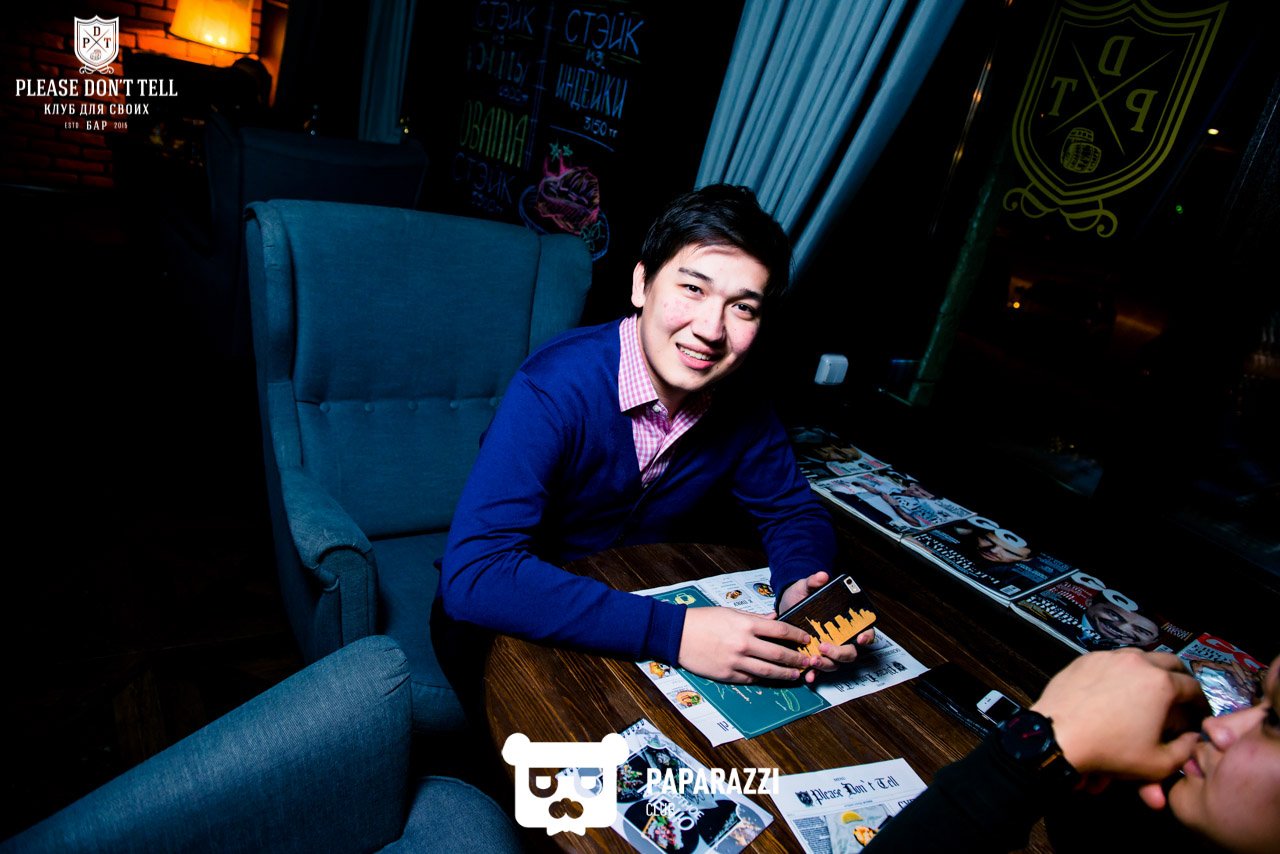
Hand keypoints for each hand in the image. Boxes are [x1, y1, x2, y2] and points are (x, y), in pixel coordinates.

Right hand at [677, 607, 815, 682]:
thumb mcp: (730, 613)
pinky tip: (772, 678)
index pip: (780, 630)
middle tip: (807, 661)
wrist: (677, 634)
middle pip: (779, 654)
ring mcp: (736, 661)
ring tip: (796, 675)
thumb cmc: (704, 619)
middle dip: (796, 658)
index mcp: (746, 624)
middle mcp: (744, 644)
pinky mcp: (727, 675)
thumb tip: (774, 619)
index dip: (797, 635)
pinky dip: (764, 679)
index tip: (806, 639)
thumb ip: (754, 617)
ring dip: (785, 674)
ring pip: (768, 671)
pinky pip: (751, 679)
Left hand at [777, 572, 875, 681]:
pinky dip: (815, 675)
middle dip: (840, 653)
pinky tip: (808, 676)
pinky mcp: (815, 656)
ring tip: (813, 661)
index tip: (860, 638)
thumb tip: (822, 575)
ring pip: (836, 664)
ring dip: (826, 665)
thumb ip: (814, 581)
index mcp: (846, 621)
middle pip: (850, 652)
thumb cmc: (801, 595)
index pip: (865, 631)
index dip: (867, 636)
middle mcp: (841, 638)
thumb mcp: (806, 586)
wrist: (785, 604)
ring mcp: (829, 649)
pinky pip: (819, 670)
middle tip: (824, 647)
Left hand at [1030, 649, 1205, 786]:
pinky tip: (1117, 687)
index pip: (1193, 687)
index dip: (1201, 702)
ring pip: (1140, 656)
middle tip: (1179, 696)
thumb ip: (1185, 750)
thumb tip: (1192, 737)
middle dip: (1180, 678)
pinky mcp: (1086, 658)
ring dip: (1151, 670)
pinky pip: (1112, 660)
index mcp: (1161, 683)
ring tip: (1149, 690)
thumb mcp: (1158, 763)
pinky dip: (1121, 671)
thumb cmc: (1110, 751)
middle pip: (1170, 663)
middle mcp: (1137, 662)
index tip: (1198, 712)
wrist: (1058, 736)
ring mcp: (1109, 656)